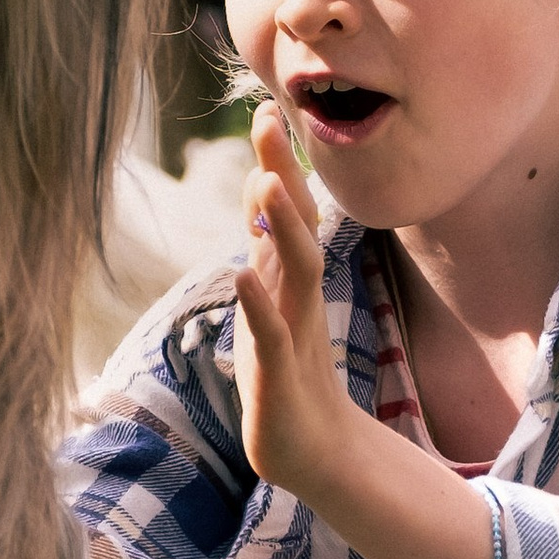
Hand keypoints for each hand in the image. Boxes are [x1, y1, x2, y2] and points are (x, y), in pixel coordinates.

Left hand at [230, 107, 358, 504]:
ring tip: (265, 184)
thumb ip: (268, 250)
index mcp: (290, 280)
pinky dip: (258, 303)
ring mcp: (292, 331)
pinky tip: (245, 275)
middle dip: (280, 173)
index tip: (266, 108)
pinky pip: (271, 331)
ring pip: (293, 270)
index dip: (274, 163)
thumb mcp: (272, 302)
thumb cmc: (286, 374)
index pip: (284, 212)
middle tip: (269, 118)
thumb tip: (262, 193)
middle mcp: (296, 296)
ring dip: (280, 228)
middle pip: (292, 225)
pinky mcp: (279, 372)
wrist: (313, 450)